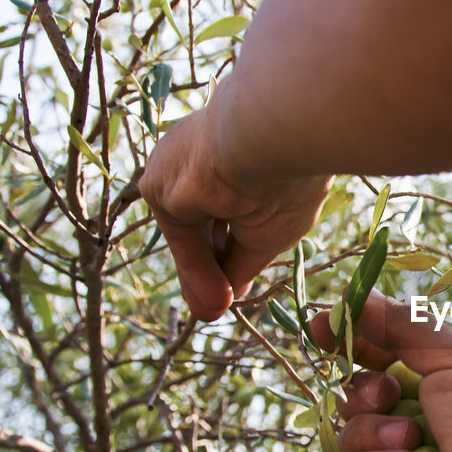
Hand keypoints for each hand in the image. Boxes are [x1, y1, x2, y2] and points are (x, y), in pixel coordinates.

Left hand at [139, 104, 330, 320]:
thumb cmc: (288, 180)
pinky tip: (214, 298)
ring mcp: (178, 169)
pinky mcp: (163, 187)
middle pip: (201, 223)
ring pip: (188, 233)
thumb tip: (226, 300)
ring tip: (211, 312)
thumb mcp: (269, 232)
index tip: (234, 283)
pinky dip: (194, 269)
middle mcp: (203, 156)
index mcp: (236, 154)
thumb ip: (242, 264)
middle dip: (209, 267)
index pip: (226, 206)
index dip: (230, 246)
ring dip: (199, 276)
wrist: (273, 139)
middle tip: (213, 307)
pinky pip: (180, 237)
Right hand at [310, 292, 451, 451]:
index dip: (349, 344)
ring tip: (413, 441)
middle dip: (365, 392)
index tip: (322, 325)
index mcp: (435, 394)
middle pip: (352, 400)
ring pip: (344, 441)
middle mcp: (412, 434)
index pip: (376, 363)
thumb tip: (353, 297)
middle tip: (390, 395)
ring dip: (374, 433)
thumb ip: (404, 327)